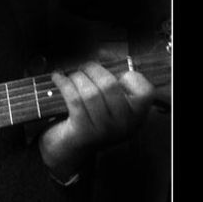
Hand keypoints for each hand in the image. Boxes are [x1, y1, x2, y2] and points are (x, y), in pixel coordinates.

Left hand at [39, 61, 155, 180]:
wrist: (70, 148)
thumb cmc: (91, 118)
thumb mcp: (109, 102)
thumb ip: (112, 78)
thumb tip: (103, 53)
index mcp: (136, 115)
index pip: (145, 90)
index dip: (130, 76)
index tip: (112, 71)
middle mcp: (124, 125)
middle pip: (110, 85)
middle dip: (93, 69)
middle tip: (83, 67)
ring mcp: (105, 130)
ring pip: (90, 92)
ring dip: (76, 77)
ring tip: (70, 75)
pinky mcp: (84, 132)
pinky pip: (74, 99)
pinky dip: (63, 84)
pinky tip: (58, 78)